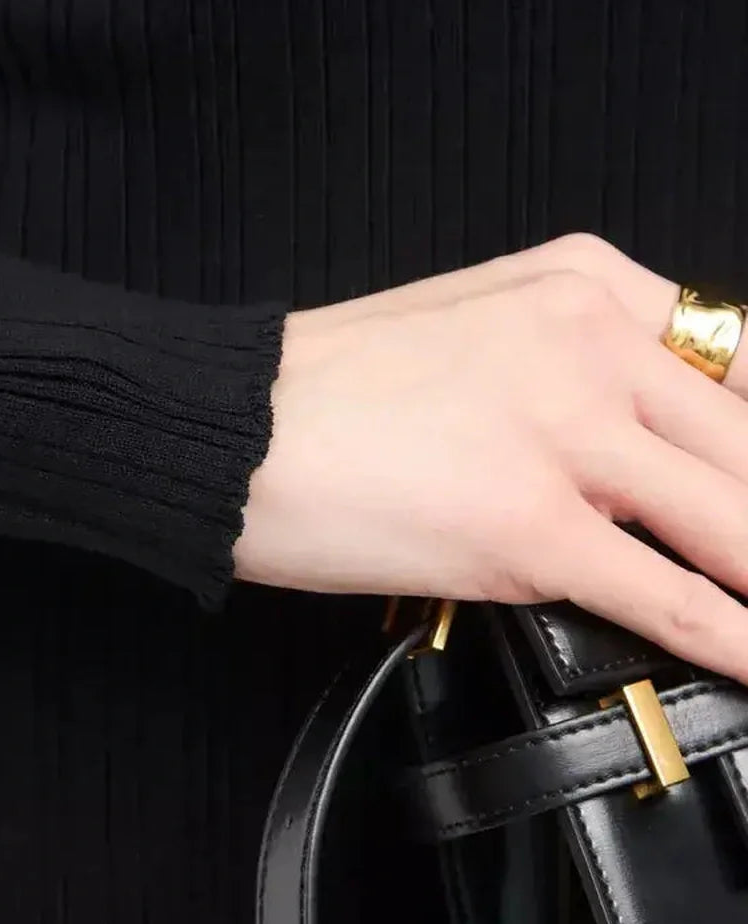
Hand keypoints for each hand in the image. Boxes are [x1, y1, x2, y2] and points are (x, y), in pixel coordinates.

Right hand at [233, 234, 747, 682]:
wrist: (227, 429)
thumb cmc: (324, 388)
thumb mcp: (475, 325)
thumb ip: (573, 360)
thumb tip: (644, 446)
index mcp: (583, 283)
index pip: (744, 360)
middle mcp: (590, 341)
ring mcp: (565, 433)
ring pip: (731, 524)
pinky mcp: (530, 527)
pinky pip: (671, 597)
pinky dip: (734, 640)